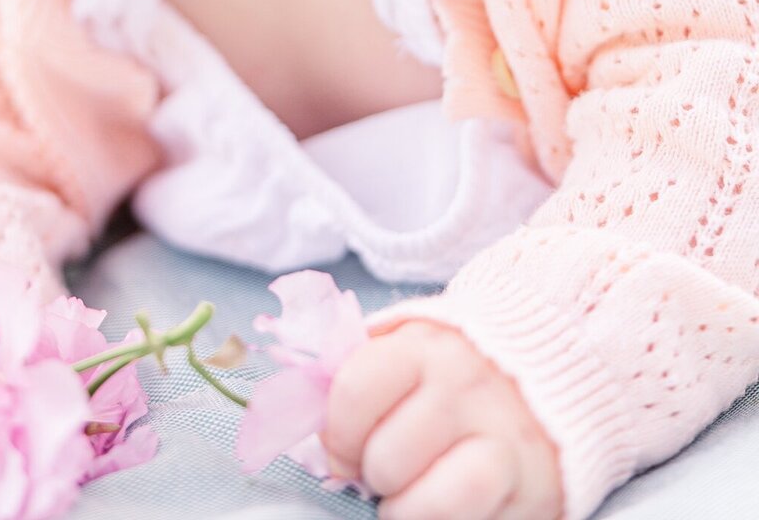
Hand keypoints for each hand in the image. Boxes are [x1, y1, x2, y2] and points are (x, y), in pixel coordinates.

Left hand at [321, 318, 563, 519]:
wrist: (547, 371)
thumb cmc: (451, 371)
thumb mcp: (406, 351)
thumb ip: (357, 376)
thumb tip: (304, 412)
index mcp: (423, 346)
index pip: (354, 392)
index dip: (336, 435)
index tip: (343, 450)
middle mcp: (466, 385)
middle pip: (387, 458)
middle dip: (374, 476)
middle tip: (385, 471)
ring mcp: (504, 438)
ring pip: (430, 504)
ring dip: (406, 512)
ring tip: (408, 499)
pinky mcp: (532, 486)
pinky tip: (443, 509)